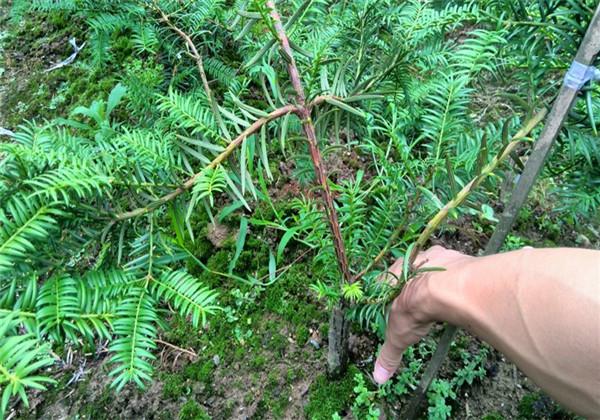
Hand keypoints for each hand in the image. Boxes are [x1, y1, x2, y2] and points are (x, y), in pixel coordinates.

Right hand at [373, 245, 470, 383]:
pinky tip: (458, 290)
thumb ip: (389, 355)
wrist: (444, 288)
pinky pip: (453, 266)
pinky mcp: (454, 256)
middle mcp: (410, 261)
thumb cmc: (414, 309)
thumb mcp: (398, 336)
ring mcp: (433, 256)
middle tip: (421, 301)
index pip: (383, 281)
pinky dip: (455, 277)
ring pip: (431, 266)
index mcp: (391, 276)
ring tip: (443, 298)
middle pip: (409, 272)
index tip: (397, 304)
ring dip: (436, 279)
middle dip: (414, 285)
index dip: (389, 293)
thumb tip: (378, 378)